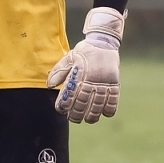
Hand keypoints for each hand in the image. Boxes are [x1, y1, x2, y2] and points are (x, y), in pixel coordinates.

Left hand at [49, 8, 125, 122]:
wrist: (103, 42)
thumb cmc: (83, 52)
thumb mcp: (68, 58)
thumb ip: (58, 72)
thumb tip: (49, 86)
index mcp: (79, 74)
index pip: (70, 94)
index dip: (65, 104)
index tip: (61, 110)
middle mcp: (91, 79)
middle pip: (83, 101)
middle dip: (77, 113)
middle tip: (74, 119)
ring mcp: (104, 81)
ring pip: (98, 102)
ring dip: (93, 114)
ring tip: (89, 120)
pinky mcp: (114, 82)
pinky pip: (113, 98)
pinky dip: (110, 107)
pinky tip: (105, 114)